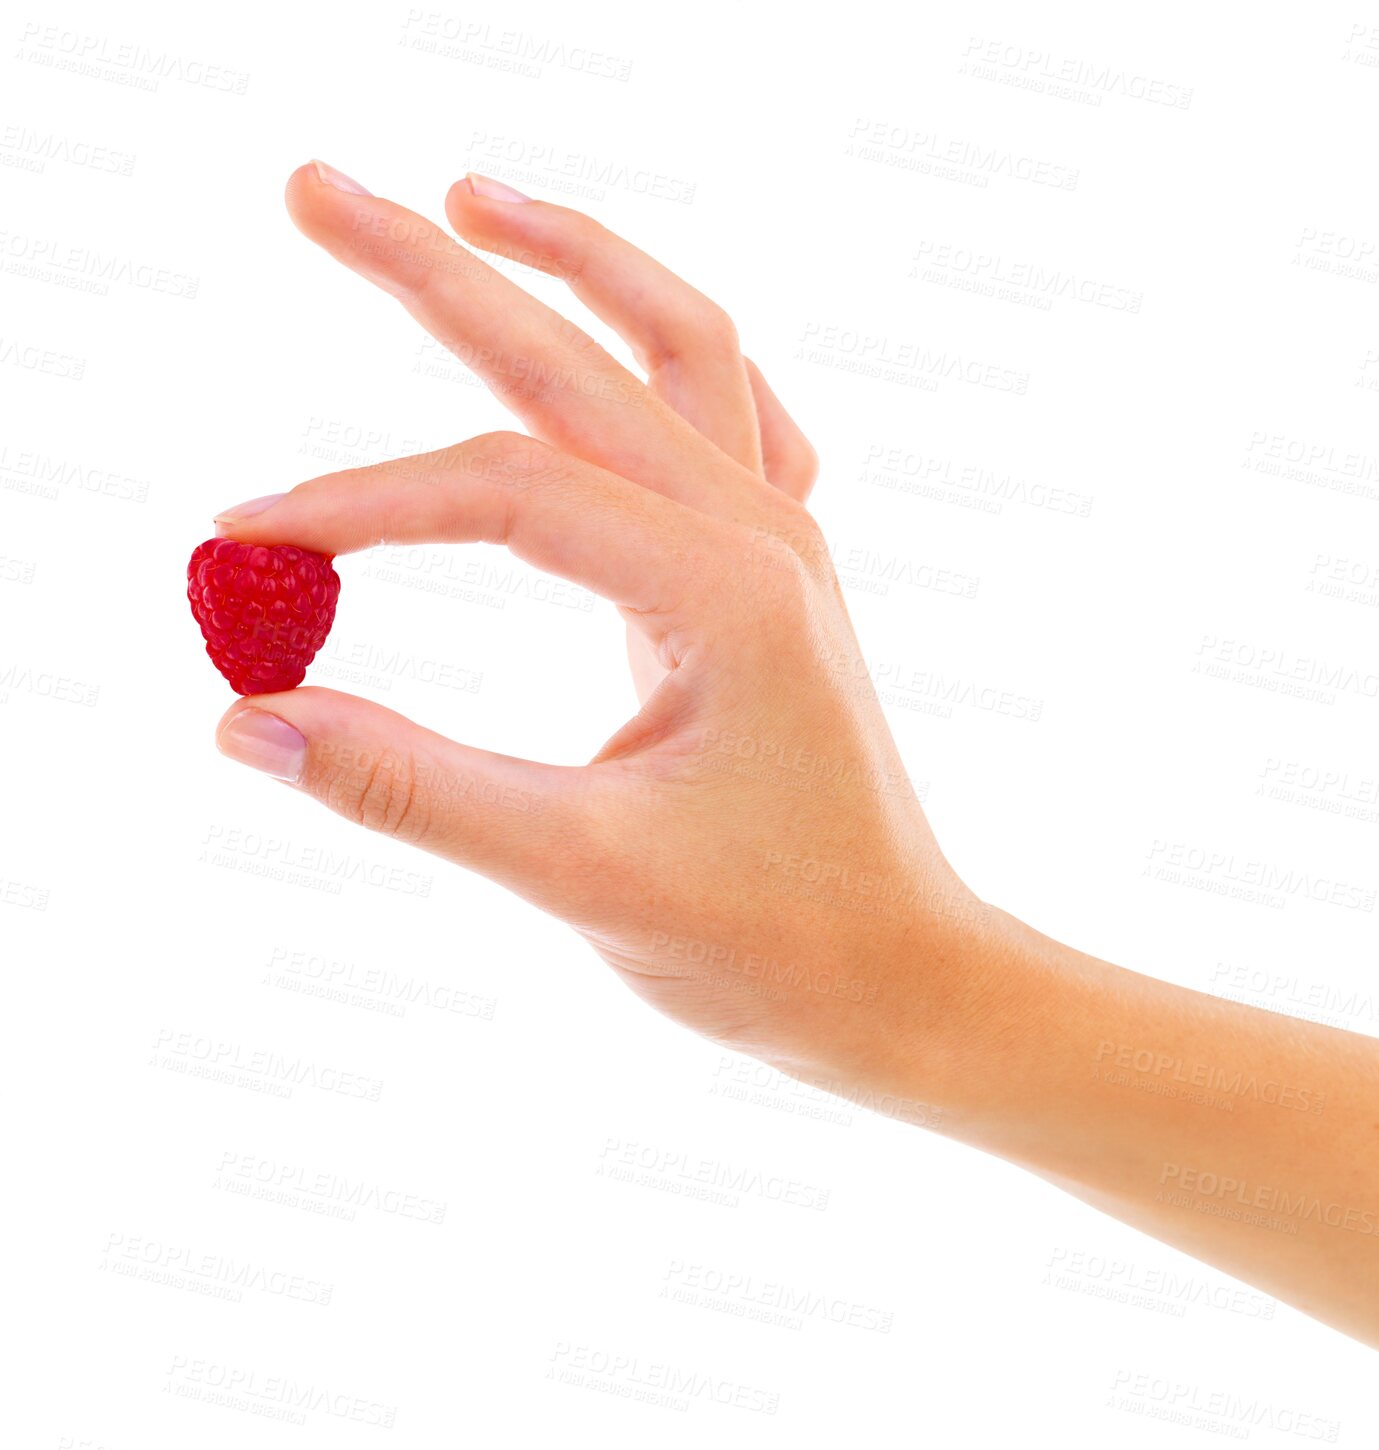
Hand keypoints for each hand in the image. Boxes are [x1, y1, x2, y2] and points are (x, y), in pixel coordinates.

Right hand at [213, 162, 992, 1104]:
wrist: (902, 978)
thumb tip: (247, 719)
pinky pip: (733, 419)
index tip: (240, 546)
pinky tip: (622, 342)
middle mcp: (761, 534)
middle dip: (438, 270)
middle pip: (578, 358)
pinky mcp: (775, 575)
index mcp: (725, 590)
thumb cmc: (774, 943)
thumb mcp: (583, 874)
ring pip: (675, 347)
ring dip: (574, 265)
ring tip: (469, 199)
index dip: (356, 506)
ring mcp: (781, 542)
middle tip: (313, 191)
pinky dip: (666, 358)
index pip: (504, 491)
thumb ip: (412, 788)